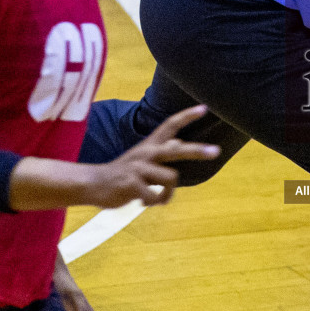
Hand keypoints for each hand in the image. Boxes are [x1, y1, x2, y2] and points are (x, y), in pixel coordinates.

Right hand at [83, 104, 220, 208]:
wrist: (92, 184)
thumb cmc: (122, 173)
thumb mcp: (142, 158)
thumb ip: (161, 150)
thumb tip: (178, 141)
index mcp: (149, 146)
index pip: (170, 125)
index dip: (187, 116)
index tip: (204, 108)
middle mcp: (146, 153)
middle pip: (177, 150)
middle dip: (197, 151)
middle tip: (216, 151)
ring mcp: (139, 168)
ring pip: (171, 179)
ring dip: (167, 194)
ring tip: (155, 198)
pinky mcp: (132, 184)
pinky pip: (155, 197)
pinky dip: (153, 202)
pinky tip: (142, 202)